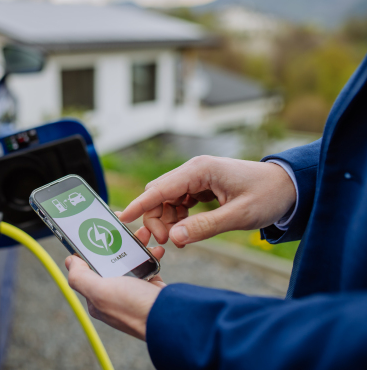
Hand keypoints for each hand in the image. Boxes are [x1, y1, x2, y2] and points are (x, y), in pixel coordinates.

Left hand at [65, 224, 164, 340]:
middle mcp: (114, 294)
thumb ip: (81, 277)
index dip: (91, 249)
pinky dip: (151, 254)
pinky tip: (156, 249)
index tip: (96, 231)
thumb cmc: (134, 308)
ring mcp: (133, 290)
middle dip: (115, 243)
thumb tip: (70, 262)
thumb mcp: (100, 292)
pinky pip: (148, 265)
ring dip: (135, 245)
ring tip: (143, 233)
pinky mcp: (150, 287)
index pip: (88, 269)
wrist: (171, 319)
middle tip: (122, 227)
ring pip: (129, 260)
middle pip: (110, 260)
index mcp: (98, 297)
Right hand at [119, 156, 295, 246]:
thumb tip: (174, 238)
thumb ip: (204, 227)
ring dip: (165, 219)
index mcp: (200, 170)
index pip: (160, 188)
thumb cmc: (268, 196)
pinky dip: (176, 216)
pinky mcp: (201, 186)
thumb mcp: (238, 215)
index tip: (123, 219)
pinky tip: (183, 230)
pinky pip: (178, 201)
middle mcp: (194, 170)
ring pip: (166, 198)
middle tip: (167, 242)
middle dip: (155, 218)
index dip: (140, 204)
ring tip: (176, 239)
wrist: (289, 186)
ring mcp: (197, 177)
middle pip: (158, 193)